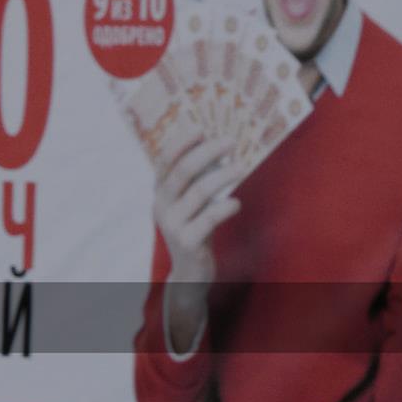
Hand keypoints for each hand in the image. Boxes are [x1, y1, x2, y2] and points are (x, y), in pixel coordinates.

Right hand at [153, 137, 243, 352]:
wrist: (189, 273)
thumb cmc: (195, 229)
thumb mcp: (191, 204)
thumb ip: (196, 181)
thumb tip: (217, 148)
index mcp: (160, 193)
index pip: (165, 161)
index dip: (182, 143)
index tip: (202, 128)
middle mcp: (162, 206)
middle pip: (182, 172)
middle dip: (206, 153)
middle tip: (230, 141)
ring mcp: (173, 225)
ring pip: (198, 193)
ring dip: (222, 176)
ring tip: (241, 167)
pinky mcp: (188, 242)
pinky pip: (209, 218)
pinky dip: (225, 208)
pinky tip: (236, 204)